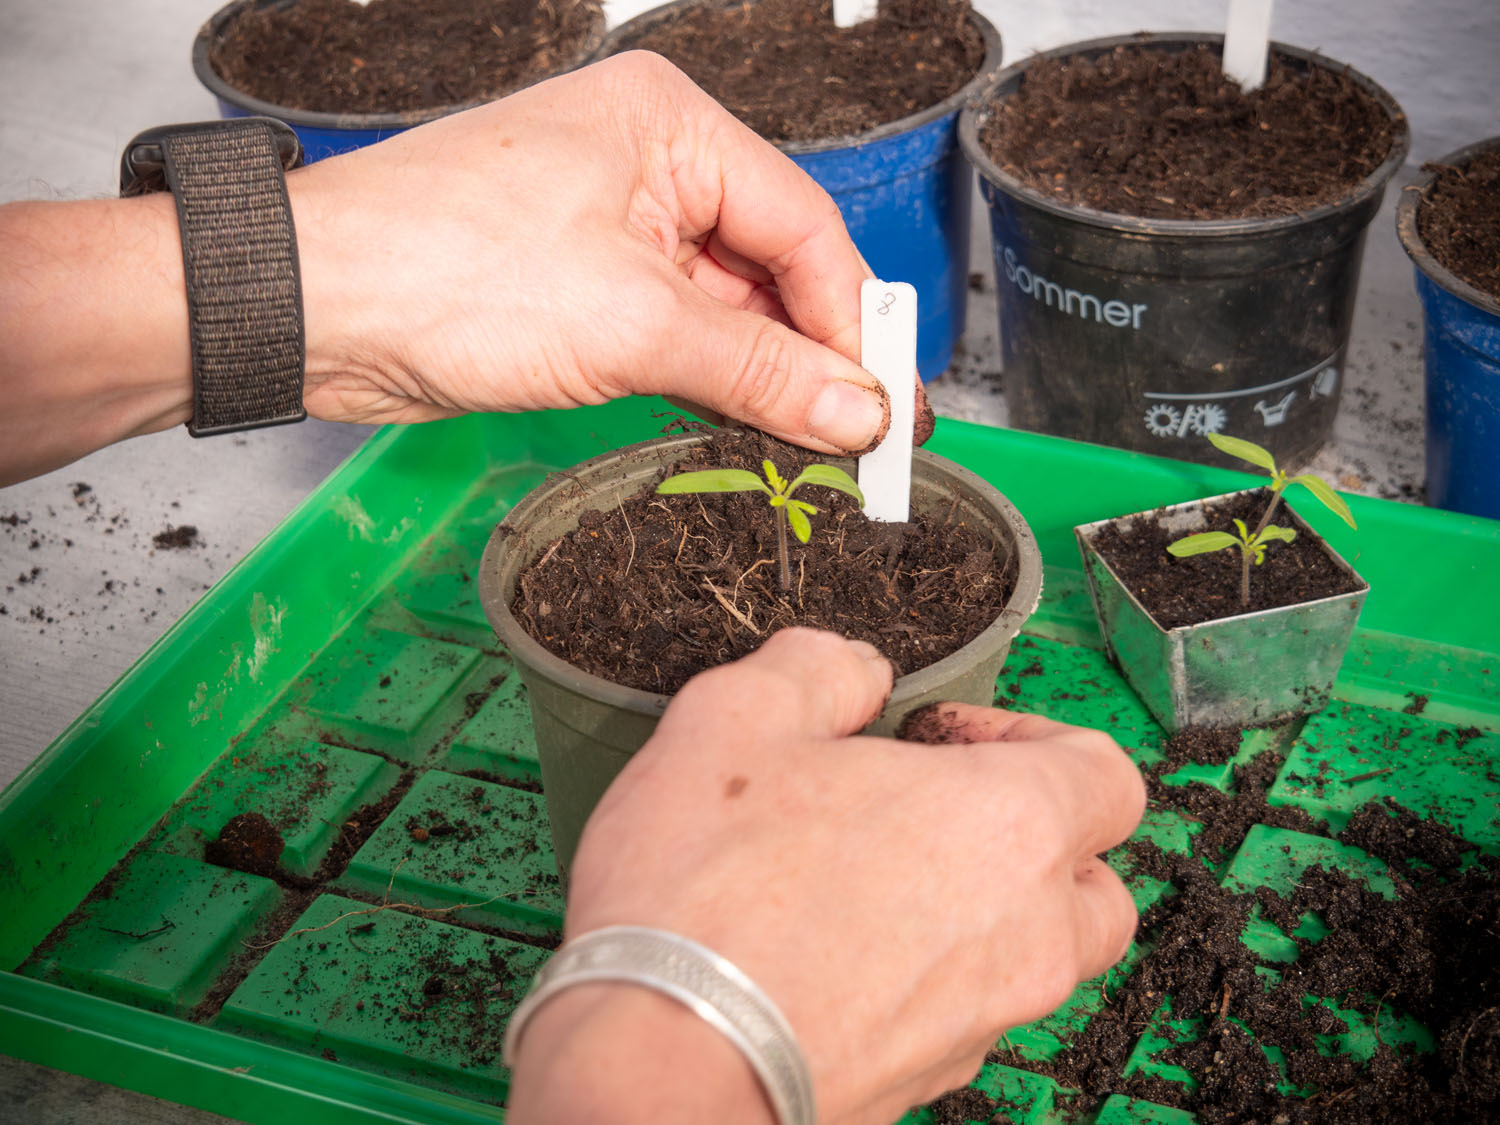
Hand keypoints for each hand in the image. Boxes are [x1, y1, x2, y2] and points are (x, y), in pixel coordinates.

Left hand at [0, 53, 905, 483]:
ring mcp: (611, 222)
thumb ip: (760, 373)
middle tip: (863, 437)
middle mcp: (648, 161)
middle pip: (771, 264)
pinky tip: (745, 422)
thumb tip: (861, 413)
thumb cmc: (448, 272)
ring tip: (814, 444)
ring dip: (764, 373)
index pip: (803, 225)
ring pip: (725, 304)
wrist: (311, 307)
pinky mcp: (580, 280)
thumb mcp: (632, 327)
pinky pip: (675, 328)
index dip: (853, 321)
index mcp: (671, 125)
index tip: (889, 403)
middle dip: (814, 352)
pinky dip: (710, 377)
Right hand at [506, 628, 1144, 1124]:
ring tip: (868, 882)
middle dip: (1032, 838)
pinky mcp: (931, 1080)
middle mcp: (1028, 933)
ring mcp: (985, 1021)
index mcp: (1011, 825)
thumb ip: (819, 667)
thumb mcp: (739, 717)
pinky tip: (831, 954)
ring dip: (979, 910)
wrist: (664, 1062)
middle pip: (1093, 881)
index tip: (942, 740)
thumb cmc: (707, 892)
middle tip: (929, 812)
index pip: (1109, 775)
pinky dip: (927, 977)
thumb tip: (852, 670)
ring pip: (1034, 956)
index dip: (1032, 736)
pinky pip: (966, 1014)